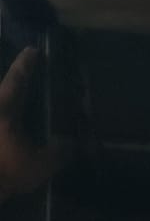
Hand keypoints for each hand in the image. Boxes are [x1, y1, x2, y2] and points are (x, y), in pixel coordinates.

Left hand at [0, 47, 59, 204]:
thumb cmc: (6, 170)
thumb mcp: (41, 164)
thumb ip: (60, 151)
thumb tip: (72, 143)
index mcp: (6, 109)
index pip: (17, 79)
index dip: (27, 65)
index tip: (34, 50)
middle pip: (3, 93)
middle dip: (14, 87)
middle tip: (26, 82)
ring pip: (3, 110)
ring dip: (10, 110)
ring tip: (21, 113)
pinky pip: (1, 129)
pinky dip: (6, 130)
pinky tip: (11, 136)